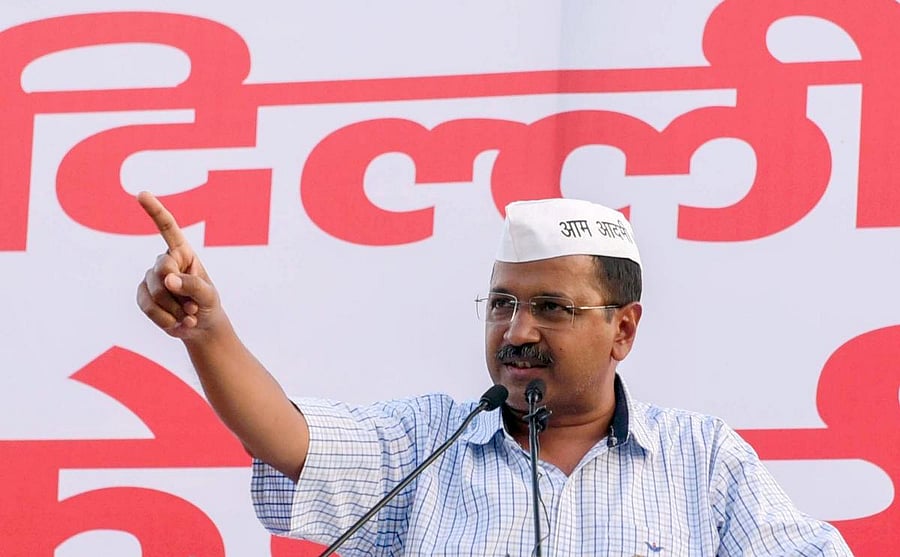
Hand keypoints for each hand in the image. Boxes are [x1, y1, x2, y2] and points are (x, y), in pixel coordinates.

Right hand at [136, 192, 222, 339]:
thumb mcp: (208, 295)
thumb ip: (192, 285)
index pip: (167, 228)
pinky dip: (164, 319)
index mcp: (183, 252)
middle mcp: (165, 261)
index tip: (141, 194)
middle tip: (194, 307)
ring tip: (189, 315)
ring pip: (155, 292)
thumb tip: (167, 279)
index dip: (154, 211)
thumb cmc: (207, 304)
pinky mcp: (142, 294)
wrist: (199, 326)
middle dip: (179, 292)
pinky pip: (147, 306)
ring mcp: (151, 277)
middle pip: (162, 270)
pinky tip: (176, 322)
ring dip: (175, 310)